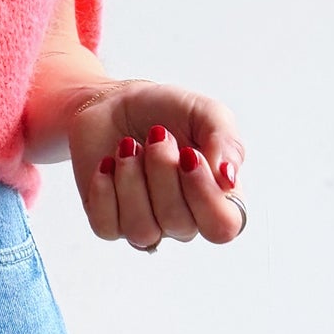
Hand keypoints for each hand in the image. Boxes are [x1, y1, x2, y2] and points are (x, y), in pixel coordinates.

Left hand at [67, 79, 245, 250]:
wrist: (115, 103)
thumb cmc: (166, 112)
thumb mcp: (205, 112)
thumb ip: (226, 141)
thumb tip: (229, 179)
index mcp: (216, 198)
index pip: (223, 226)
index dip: (205, 195)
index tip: (188, 154)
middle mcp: (184, 219)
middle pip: (179, 223)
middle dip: (162, 171)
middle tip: (157, 135)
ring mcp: (147, 224)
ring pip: (142, 230)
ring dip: (131, 179)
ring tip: (128, 145)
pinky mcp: (109, 222)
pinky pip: (107, 226)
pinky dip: (104, 190)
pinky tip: (107, 164)